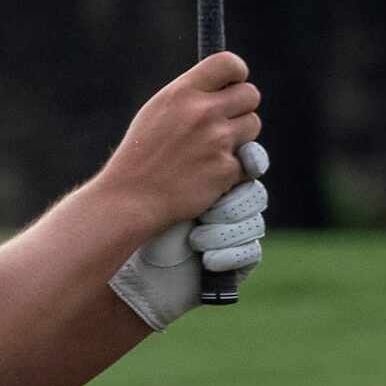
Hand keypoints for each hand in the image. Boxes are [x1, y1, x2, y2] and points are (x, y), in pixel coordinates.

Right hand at [98, 52, 262, 236]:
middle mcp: (203, 112)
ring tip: (211, 149)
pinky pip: (247, 162)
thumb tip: (225, 86)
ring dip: (240, 137)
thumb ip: (190, 96)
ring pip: (253, 126)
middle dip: (241, 107)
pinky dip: (234, 169)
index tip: (233, 84)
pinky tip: (209, 174)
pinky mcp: (227, 169)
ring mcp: (218, 141)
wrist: (132, 196)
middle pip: (251, 95)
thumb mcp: (158, 110)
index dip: (237, 73)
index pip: (228, 63)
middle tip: (225, 121)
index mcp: (183, 92)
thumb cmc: (142, 153)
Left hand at [109, 142, 268, 331]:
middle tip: (205, 212)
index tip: (244, 161)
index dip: (250, 160)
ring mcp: (235, 232)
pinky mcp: (237, 262)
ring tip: (196, 239)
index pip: (249, 161)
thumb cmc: (143, 213)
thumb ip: (195, 148)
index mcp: (215, 176)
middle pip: (255, 193)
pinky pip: (250, 252)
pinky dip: (228, 254)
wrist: (130, 258)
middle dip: (231, 205)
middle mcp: (228, 202)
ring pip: (254, 223)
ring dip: (223, 232)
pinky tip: (207, 259)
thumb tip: (215, 124)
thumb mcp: (168, 173)